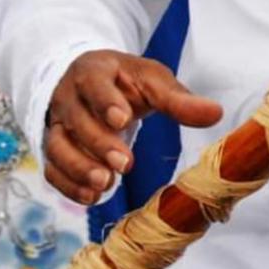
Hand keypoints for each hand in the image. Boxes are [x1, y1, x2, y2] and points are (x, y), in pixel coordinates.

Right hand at [44, 50, 222, 204]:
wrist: (91, 83)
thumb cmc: (126, 82)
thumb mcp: (153, 81)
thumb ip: (179, 99)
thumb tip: (216, 113)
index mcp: (93, 71)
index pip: (94, 84)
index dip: (105, 102)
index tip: (123, 119)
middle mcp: (68, 96)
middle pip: (76, 120)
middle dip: (99, 144)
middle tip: (124, 164)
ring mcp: (56, 123)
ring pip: (58, 147)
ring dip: (79, 168)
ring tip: (106, 184)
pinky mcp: (52, 147)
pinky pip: (52, 168)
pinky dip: (68, 185)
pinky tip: (91, 197)